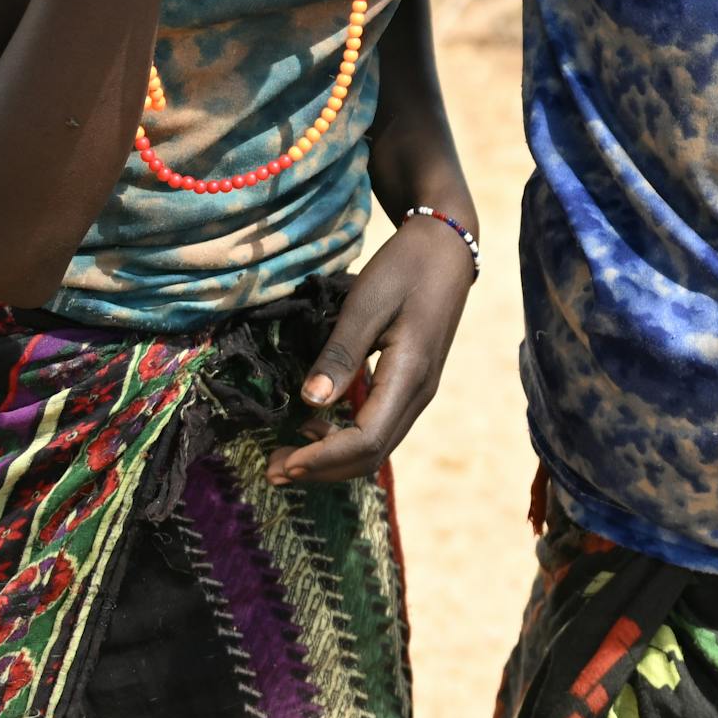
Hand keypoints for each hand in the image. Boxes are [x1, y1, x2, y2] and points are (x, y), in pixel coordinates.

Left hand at [267, 213, 476, 485]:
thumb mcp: (366, 303)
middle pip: (372, 455)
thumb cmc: (406, 267)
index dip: (324, 458)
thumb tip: (311, 403)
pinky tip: (315, 427)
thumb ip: (340, 354)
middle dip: (321, 470)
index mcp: (410, 375)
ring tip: (286, 456)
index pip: (366, 440)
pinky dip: (345, 438)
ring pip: (377, 446)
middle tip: (271, 469)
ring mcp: (419, 391)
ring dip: (332, 459)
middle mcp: (419, 394)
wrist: (446, 247)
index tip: (283, 462)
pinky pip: (379, 426)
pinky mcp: (411, 384)